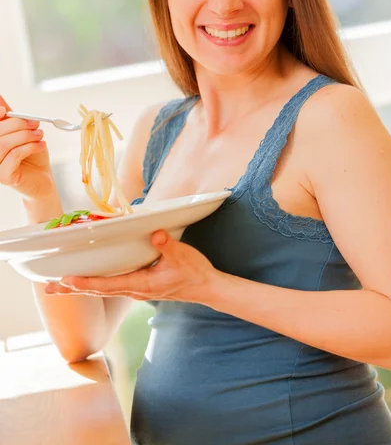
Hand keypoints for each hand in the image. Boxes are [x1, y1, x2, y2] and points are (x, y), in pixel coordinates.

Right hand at [0, 96, 53, 198]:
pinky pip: (13, 156)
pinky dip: (29, 147)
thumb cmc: (30, 154)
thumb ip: (9, 117)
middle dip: (17, 124)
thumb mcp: (21, 132)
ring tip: (40, 135)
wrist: (42, 177)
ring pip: (3, 144)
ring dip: (25, 136)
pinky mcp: (3, 177)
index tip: (5, 111)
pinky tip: (41, 145)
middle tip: (36, 123)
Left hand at [45, 230, 217, 303]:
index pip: (107, 285)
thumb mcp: (182, 256)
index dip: (86, 282)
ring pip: (103, 289)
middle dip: (73, 288)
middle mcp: (135, 290)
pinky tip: (88, 281)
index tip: (67, 279)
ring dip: (81, 287)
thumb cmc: (194, 273)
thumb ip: (168, 246)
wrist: (207, 288)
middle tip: (49, 287)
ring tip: (60, 285)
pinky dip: (95, 284)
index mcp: (141, 285)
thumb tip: (156, 234)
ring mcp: (137, 289)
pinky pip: (112, 285)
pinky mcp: (140, 285)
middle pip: (98, 290)